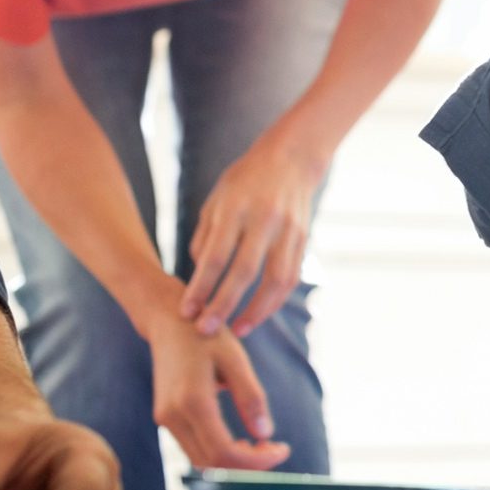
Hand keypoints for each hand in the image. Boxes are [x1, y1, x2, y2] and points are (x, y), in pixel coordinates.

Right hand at [145, 299, 292, 470]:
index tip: (283, 450)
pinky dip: (219, 453)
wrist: (169, 322)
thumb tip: (266, 434)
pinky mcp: (165, 418)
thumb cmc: (207, 336)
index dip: (256, 461)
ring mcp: (165, 419)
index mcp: (192, 401)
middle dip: (248, 465)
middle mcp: (173, 416)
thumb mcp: (236, 360)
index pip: (224, 453)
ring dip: (233, 462)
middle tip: (276, 450)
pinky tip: (241, 442)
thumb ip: (251, 397)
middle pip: (212, 463)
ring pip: (201, 461)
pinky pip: (194, 448)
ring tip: (263, 446)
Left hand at [181, 131, 325, 337]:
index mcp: (236, 209)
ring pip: (275, 280)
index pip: (217, 256)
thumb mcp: (216, 200)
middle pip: (244, 272)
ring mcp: (288, 231)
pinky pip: (290, 277)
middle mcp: (264, 220)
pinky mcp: (303, 239)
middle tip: (205, 331)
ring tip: (238, 331)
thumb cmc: (245, 180)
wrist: (292, 159)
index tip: (186, 312)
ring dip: (257, 310)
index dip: (201, 287)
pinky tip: (259, 314)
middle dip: (224, 305)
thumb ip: (206, 237)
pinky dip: (275, 300)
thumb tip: (200, 275)